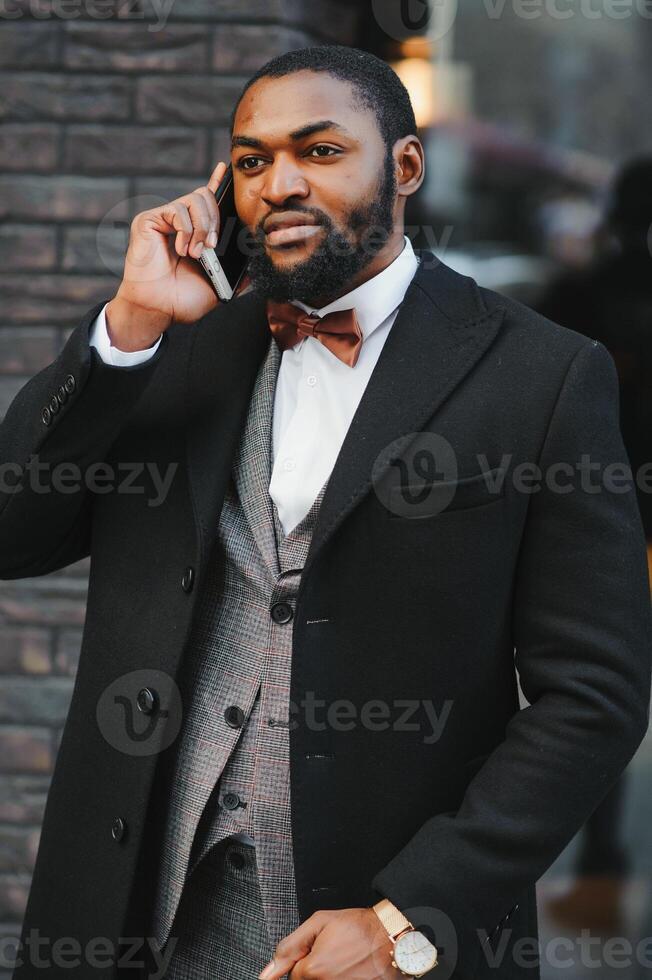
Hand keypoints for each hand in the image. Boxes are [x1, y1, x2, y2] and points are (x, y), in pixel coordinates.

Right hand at [105, 161, 228, 350]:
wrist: (159, 309)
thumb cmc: (181, 301)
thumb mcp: (217, 288)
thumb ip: (235, 277)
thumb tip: (253, 272)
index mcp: (194, 234)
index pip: (207, 202)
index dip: (216, 184)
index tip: (226, 169)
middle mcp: (178, 222)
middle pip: (205, 196)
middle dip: (216, 220)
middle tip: (213, 246)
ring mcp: (163, 219)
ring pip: (195, 199)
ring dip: (203, 227)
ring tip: (197, 253)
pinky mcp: (149, 219)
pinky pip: (178, 209)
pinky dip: (186, 230)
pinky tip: (182, 250)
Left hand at [258, 907, 396, 979]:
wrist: (390, 937)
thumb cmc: (359, 927)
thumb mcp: (319, 922)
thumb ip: (290, 946)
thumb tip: (267, 972)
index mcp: (313, 969)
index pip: (293, 974)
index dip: (304, 959)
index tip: (318, 950)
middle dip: (314, 971)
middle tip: (332, 956)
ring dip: (327, 975)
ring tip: (343, 962)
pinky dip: (342, 976)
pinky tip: (350, 969)